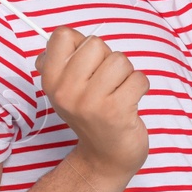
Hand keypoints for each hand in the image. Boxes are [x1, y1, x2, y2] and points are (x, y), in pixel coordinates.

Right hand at [35, 27, 149, 181]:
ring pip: (120, 60)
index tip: (86, 63)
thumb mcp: (65, 89)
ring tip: (118, 92)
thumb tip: (59, 36)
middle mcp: (66, 91)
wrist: (105, 156)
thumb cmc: (90, 113)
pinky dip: (140, 87)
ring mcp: (90, 102)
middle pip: (95, 43)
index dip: (80, 42)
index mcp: (51, 80)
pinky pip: (138, 79)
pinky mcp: (116, 112)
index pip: (62, 35)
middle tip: (106, 82)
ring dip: (126, 74)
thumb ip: (59, 60)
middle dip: (107, 58)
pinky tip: (130, 102)